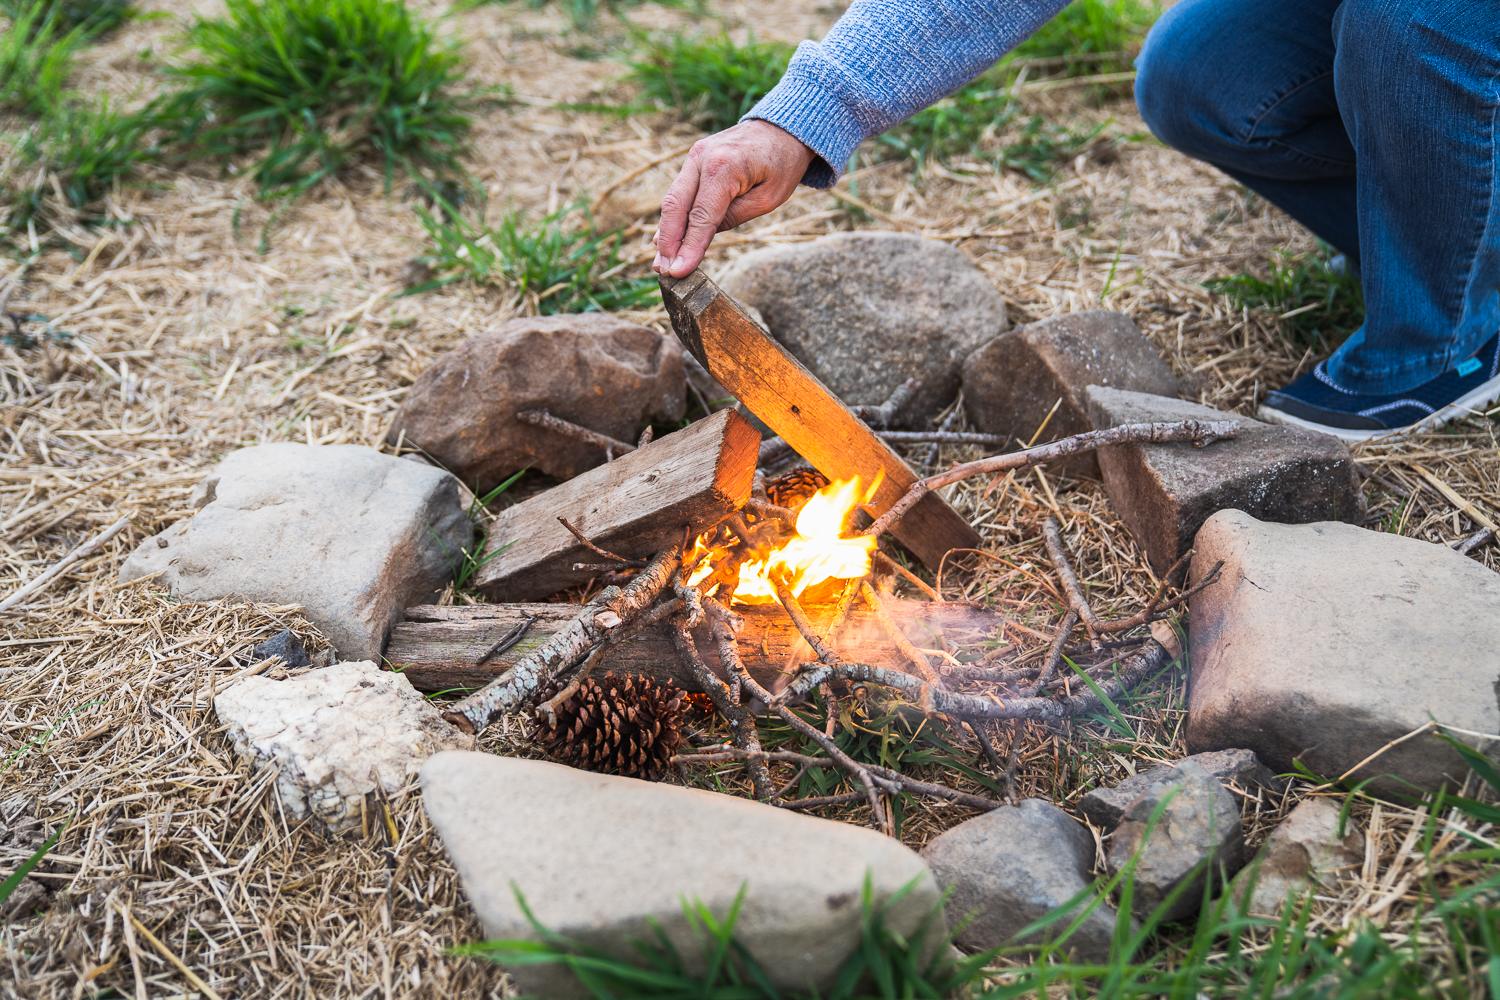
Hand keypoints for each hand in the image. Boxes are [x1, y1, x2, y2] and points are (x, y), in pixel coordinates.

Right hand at [652, 120, 814, 277]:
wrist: (783, 129)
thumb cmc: (782, 165)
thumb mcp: (768, 198)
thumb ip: (733, 217)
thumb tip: (699, 238)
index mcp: (724, 166)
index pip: (701, 216)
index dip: (689, 247)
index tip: (678, 272)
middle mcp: (702, 157)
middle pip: (676, 206)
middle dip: (668, 243)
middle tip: (663, 272)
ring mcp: (694, 156)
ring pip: (672, 200)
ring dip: (665, 233)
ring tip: (661, 263)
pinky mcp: (693, 160)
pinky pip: (679, 192)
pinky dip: (673, 218)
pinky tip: (665, 241)